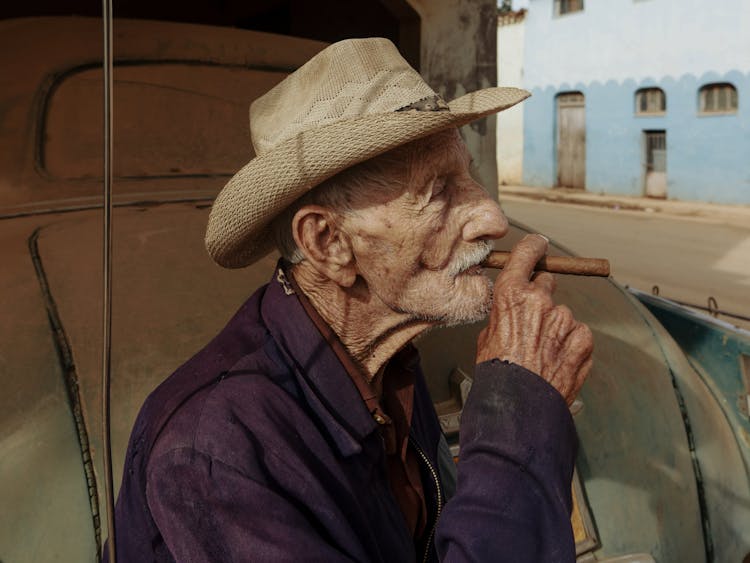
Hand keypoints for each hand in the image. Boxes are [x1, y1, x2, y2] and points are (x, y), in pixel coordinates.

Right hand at [476, 234, 592, 404]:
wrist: (519, 404)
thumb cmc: (498, 373)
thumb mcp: (486, 337)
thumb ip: (503, 316)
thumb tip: (510, 314)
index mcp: (511, 294)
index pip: (526, 253)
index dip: (533, 247)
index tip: (539, 245)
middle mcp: (540, 300)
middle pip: (546, 284)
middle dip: (540, 298)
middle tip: (532, 322)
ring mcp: (565, 319)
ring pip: (562, 314)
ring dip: (555, 328)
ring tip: (542, 354)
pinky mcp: (583, 338)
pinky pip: (578, 334)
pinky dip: (571, 344)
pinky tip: (556, 361)